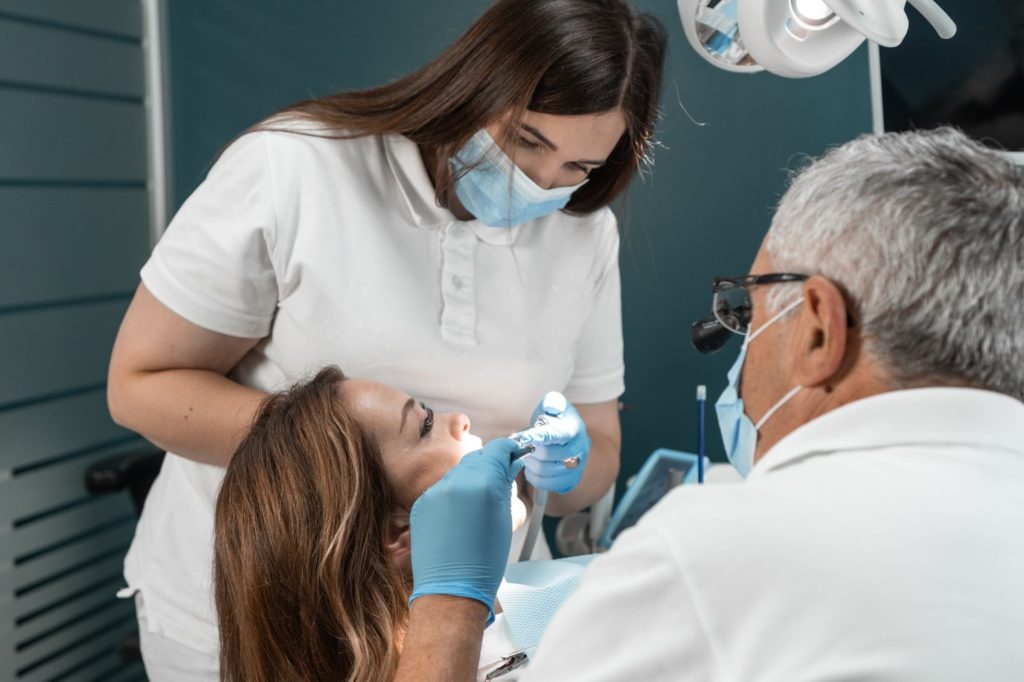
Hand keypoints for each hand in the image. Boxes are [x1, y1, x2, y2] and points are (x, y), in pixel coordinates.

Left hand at [408, 438, 524, 622]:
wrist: (451, 589)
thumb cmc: (484, 561)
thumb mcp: (505, 519)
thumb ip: (505, 485)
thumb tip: (509, 465)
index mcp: (482, 484)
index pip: (498, 449)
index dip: (510, 448)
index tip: (516, 451)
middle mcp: (456, 482)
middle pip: (477, 457)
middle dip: (490, 463)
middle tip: (502, 476)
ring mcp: (435, 492)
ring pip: (458, 472)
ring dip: (471, 478)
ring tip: (480, 501)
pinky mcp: (421, 503)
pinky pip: (442, 488)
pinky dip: (454, 493)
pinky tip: (461, 514)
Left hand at [515, 392, 590, 493]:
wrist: (568, 438)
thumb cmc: (556, 418)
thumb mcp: (554, 404)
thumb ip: (552, 402)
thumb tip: (553, 407)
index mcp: (575, 428)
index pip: (556, 434)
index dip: (538, 436)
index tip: (522, 437)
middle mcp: (580, 448)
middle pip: (548, 455)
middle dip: (530, 449)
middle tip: (522, 445)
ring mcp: (577, 466)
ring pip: (546, 471)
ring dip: (530, 464)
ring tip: (526, 455)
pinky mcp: (571, 480)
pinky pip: (548, 485)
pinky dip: (534, 477)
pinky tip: (531, 468)